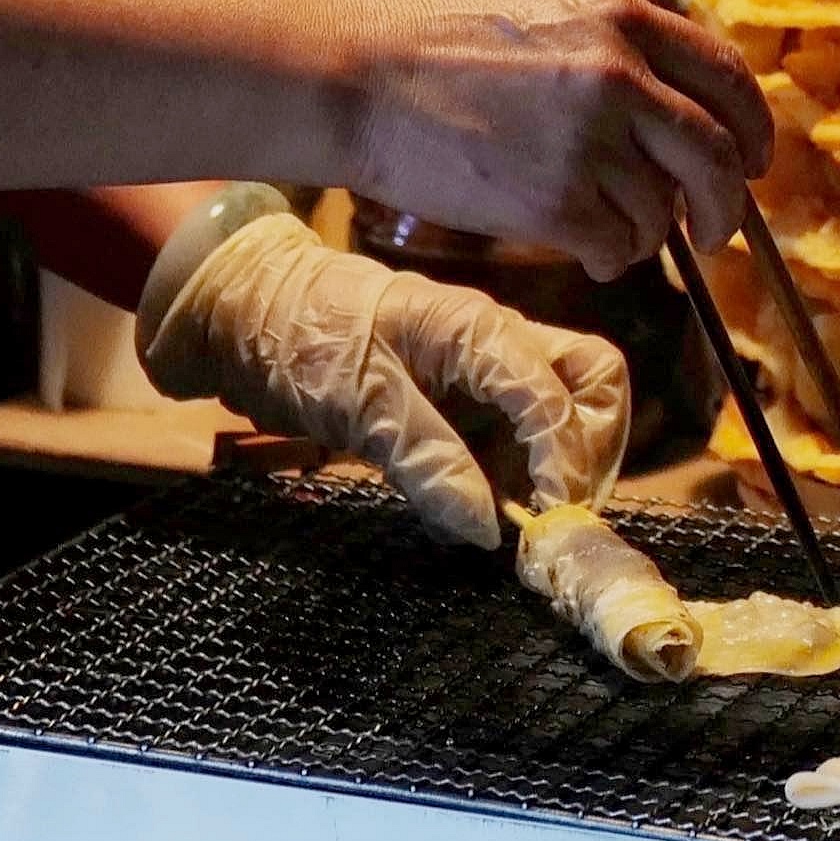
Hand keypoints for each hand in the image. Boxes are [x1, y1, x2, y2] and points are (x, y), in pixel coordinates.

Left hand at [138, 208, 630, 549]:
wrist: (246, 310)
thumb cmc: (300, 336)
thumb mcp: (356, 399)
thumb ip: (427, 459)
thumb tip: (490, 529)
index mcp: (476, 329)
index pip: (558, 393)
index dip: (565, 462)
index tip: (545, 524)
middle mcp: (496, 344)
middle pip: (593, 381)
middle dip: (591, 449)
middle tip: (557, 516)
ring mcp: (483, 372)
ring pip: (565, 408)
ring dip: (560, 468)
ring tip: (525, 527)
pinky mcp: (462, 403)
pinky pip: (518, 437)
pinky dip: (521, 477)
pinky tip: (491, 515)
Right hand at [339, 0, 772, 281]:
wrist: (360, 77)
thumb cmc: (434, 36)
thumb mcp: (537, 1)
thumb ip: (610, 36)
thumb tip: (669, 89)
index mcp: (621, 18)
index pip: (727, 77)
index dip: (752, 127)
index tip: (750, 160)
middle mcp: (619, 77)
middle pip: (718, 157)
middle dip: (726, 206)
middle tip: (712, 229)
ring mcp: (590, 142)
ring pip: (663, 212)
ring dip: (647, 232)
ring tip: (605, 225)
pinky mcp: (556, 202)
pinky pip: (619, 248)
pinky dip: (612, 258)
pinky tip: (583, 246)